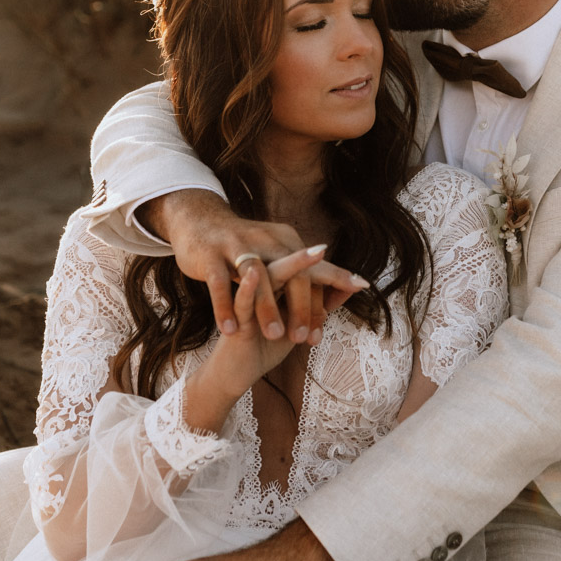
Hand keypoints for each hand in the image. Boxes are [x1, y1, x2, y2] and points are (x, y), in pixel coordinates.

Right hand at [144, 191, 365, 342]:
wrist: (199, 223)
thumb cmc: (245, 249)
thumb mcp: (279, 258)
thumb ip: (308, 276)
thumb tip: (346, 292)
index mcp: (285, 240)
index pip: (316, 263)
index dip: (338, 276)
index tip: (361, 288)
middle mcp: (265, 240)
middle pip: (292, 273)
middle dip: (302, 306)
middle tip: (308, 338)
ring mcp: (236, 247)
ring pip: (258, 278)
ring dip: (268, 309)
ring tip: (276, 336)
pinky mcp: (211, 257)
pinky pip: (219, 284)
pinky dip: (224, 306)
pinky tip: (229, 329)